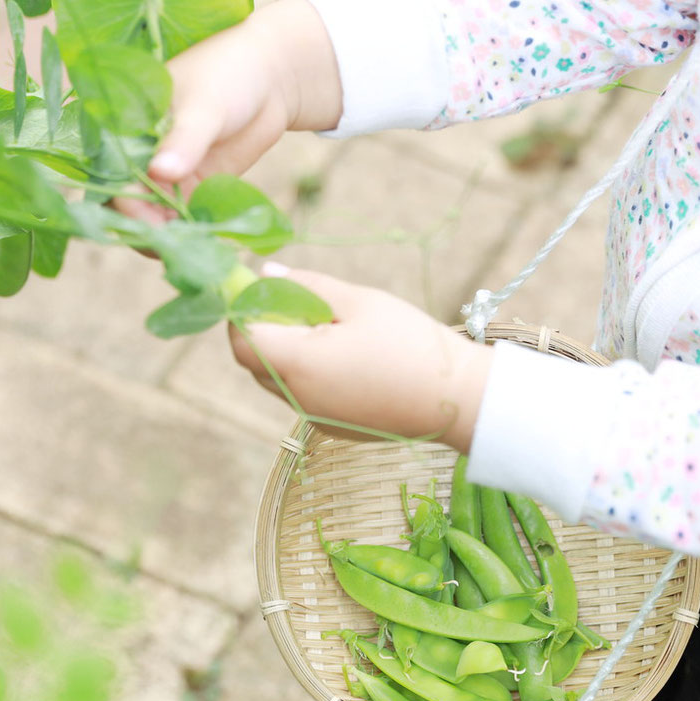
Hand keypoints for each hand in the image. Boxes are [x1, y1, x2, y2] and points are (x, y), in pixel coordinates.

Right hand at [113, 0, 343, 228]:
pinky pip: (185, 220)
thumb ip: (185, 139)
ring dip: (172, 238)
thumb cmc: (228, 75)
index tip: (153, 224)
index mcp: (125, 129)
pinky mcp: (192, 190)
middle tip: (178, 247)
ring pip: (155, 220)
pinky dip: (195, 235)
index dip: (127, 205)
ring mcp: (165, 177)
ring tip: (198, 250)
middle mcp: (138, 157)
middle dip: (147, 230)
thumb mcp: (205, 106)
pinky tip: (212, 245)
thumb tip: (161, 172)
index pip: (111, 175)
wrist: (271, 78)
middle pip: (128, 206)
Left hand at [229, 265, 493, 450]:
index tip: (262, 287)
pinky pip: (301, 393)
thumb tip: (265, 273)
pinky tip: (347, 354)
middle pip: (254, 360)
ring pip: (276, 378)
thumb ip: (305, 285)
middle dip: (265, 327)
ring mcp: (313, 416)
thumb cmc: (411, 344)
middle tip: (301, 300)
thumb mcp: (359, 301)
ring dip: (286, 349)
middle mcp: (297, 398)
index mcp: (298, 365)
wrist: (458, 400)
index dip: (243, 310)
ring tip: (330, 326)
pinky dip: (307, 370)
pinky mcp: (332, 427)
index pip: (241, 338)